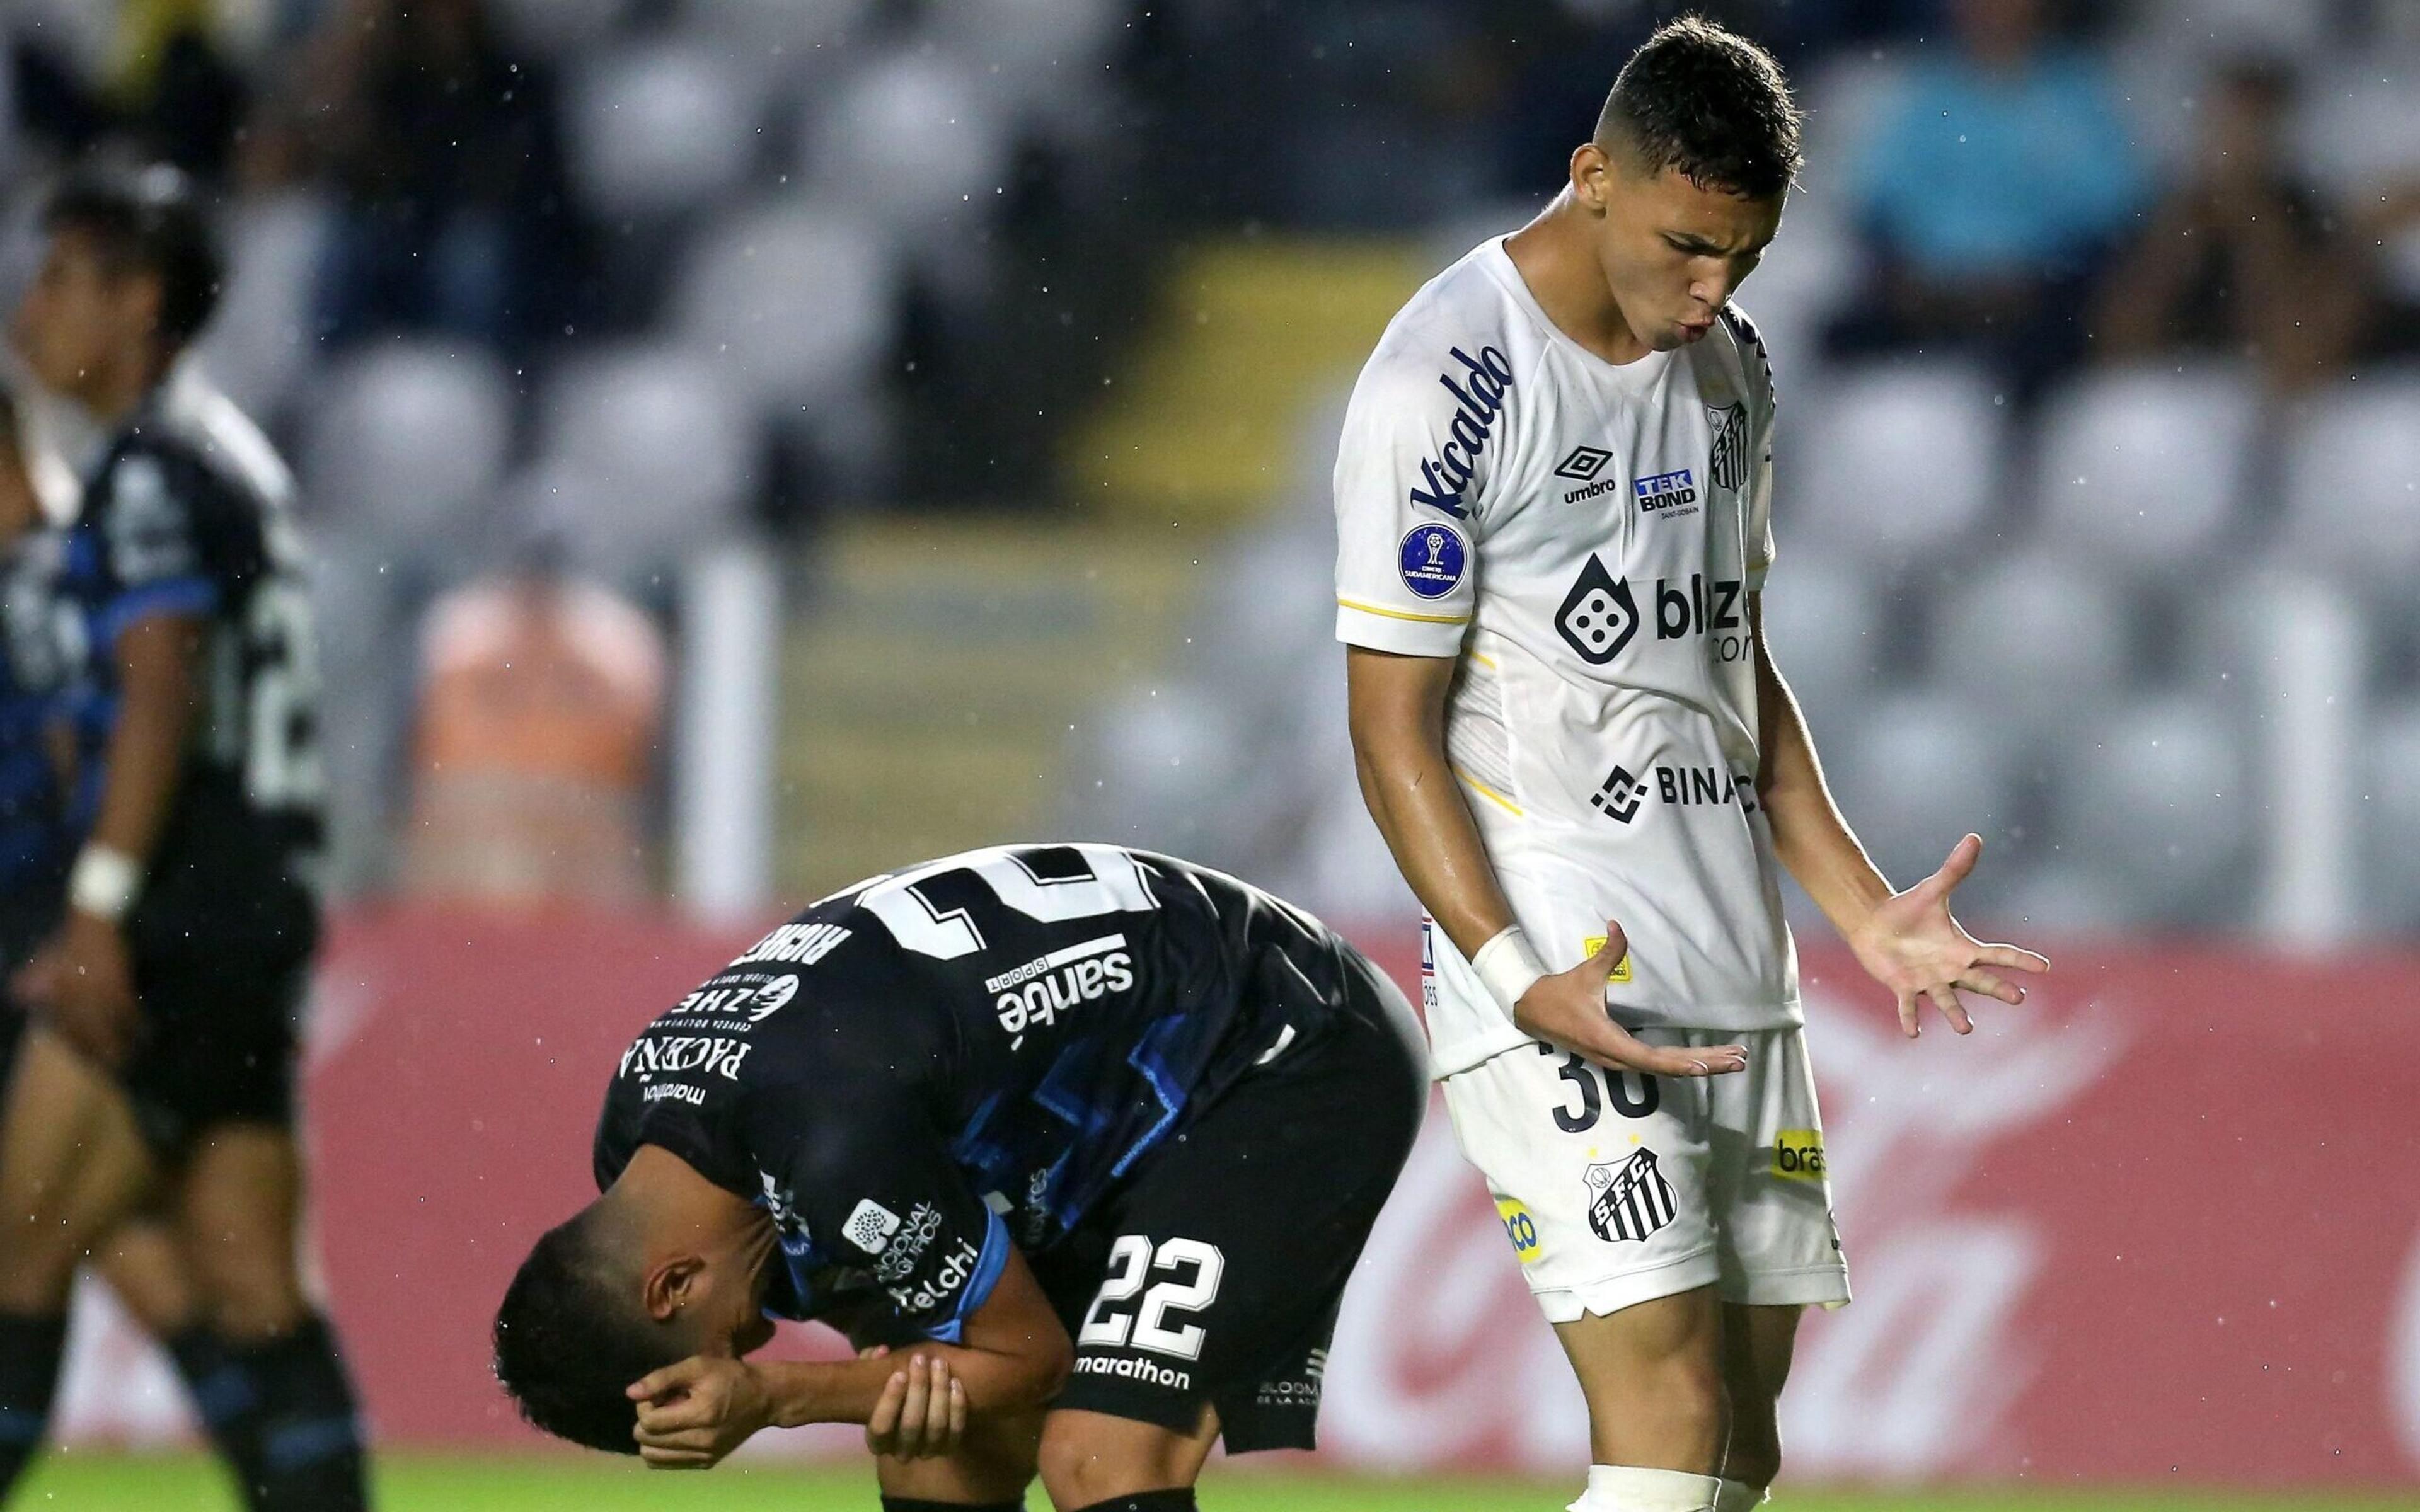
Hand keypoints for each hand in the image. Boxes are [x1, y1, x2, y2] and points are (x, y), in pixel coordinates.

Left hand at [18, 912, 141, 1067]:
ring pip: (108, 1025)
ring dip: (118, 1043)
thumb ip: (32, 978)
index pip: (63, 1026)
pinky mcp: (117, 984)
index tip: (85, 1059)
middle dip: (98, 1050)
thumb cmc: (69, 940)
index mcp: (56, 993)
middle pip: (86, 1032)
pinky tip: (145, 1031)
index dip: (75, 1045)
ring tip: (127, 1057)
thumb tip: (17, 998)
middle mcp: (74, 997)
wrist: (92, 920)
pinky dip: (136, 1022)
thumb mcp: (45, 960)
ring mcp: (97, 991)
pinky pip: (127, 1010)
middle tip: (108, 1066)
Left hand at [627, 1355, 772, 1468]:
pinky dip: (662, 1449)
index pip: (649, 1423)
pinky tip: (675, 1431)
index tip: (658, 1393)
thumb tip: (630, 1393)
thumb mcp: (697, 1366)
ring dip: (652, 1437)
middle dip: (647, 1421)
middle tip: (664, 1405)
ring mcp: (704, 1456)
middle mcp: (702, 1442)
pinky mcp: (706, 1463)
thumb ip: (662, 1378)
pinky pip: (665, 1464)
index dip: (644, 1406)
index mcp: (701, 1415)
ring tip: (669, 1420)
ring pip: (652, 1457)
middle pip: (647, 1442)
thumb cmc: (730, 1376)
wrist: (763, 1398)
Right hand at [863, 1352, 965, 1460]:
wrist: (915, 1414)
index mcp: (877, 1441)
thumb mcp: (873, 1380)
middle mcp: (901, 1452)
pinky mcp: (948, 1447)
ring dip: (939, 1392)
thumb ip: (870, 1364)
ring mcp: (926, 1452)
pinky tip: (956, 1382)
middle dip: (918, 1389)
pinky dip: (957, 1406)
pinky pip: (956, 1430)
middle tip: (921, 1359)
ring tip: (939, 1364)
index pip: (881, 1429)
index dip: (890, 1402)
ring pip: (936, 1427)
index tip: (899, 1373)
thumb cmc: (890, 1393)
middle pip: (911, 1426)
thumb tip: (881, 1352)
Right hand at [1513, 922, 1745, 1077]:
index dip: (1680, 1063)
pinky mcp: (1618, 1055)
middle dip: (1705, 1063)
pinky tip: (1701, 1059)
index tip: (1707, 1063)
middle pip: (1668, 1067)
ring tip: (1731, 1059)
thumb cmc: (1559, 994)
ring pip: (1664, 1067)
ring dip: (1698, 1064)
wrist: (1530, 1010)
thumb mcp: (1585, 973)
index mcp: (1610, 1041)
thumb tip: (1617, 926)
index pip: (1652, 1059)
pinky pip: (1655, 1063)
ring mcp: (1618, 1059)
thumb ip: (1607, 953)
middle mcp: (1617, 1057)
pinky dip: (1680, 1061)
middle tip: (1740, 1060)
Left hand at [1850, 834, 2049, 1038]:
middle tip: (2018, 998)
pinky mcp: (1904, 988)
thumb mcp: (1934, 889)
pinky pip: (1909, 1006)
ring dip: (1956, 1013)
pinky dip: (1910, 1018)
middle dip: (1999, 990)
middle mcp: (1951, 969)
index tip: (2045, 967)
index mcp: (1963, 948)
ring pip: (1948, 1000)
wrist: (1875, 924)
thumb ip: (1955, 868)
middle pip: (1981, 981)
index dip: (2020, 960)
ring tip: (1966, 1028)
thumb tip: (1974, 836)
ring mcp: (1929, 981)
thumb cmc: (1908, 910)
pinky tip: (1913, 1033)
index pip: (1998, 954)